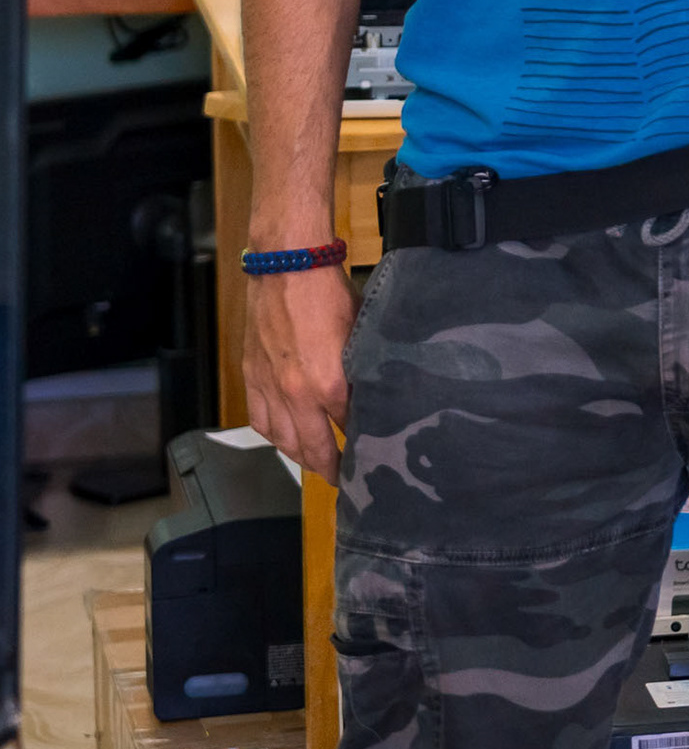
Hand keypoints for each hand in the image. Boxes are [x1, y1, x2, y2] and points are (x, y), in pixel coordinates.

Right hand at [245, 263, 356, 477]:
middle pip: (311, 445)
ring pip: (282, 438)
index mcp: (327, 383)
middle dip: (329, 466)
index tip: (372, 458)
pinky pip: (259, 420)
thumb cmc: (330, 295)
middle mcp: (294, 394)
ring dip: (299, 456)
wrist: (286, 268)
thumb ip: (364, 367)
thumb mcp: (360, 332)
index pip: (348, 427)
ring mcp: (268, 387)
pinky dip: (272, 436)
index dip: (360, 444)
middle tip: (343, 480)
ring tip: (316, 465)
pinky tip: (283, 440)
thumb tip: (378, 390)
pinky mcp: (251, 376)